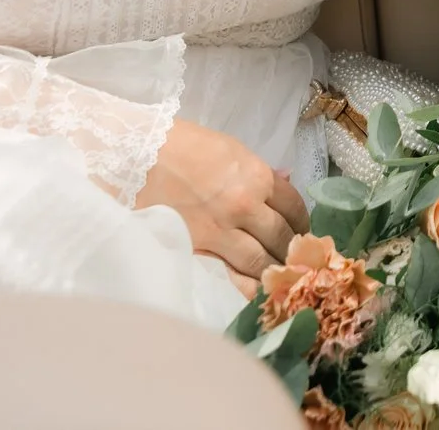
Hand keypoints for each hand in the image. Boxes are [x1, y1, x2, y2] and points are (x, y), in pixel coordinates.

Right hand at [135, 118, 311, 295]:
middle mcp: (245, 205)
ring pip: (260, 261)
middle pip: (281, 236)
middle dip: (291, 251)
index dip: (301, 222)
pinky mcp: (196, 249)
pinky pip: (229, 276)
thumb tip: (286, 180)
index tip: (301, 232)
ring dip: (271, 271)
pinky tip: (252, 292)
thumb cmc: (182, 146)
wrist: (136, 155)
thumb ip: (259, 171)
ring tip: (276, 278)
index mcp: (256, 176)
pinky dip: (244, 287)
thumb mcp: (229, 149)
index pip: (293, 206)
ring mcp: (220, 230)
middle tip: (294, 261)